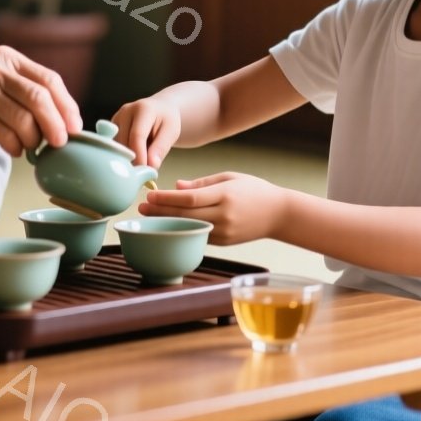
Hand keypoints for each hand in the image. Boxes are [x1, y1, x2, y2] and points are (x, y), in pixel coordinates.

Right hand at [0, 46, 81, 156]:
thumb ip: (25, 89)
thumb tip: (65, 118)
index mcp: (8, 58)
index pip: (50, 80)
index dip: (67, 106)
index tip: (75, 127)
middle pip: (40, 99)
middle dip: (56, 125)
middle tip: (61, 143)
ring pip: (24, 120)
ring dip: (33, 140)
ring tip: (30, 146)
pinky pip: (5, 135)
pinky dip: (15, 147)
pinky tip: (12, 148)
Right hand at [111, 96, 181, 166]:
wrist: (159, 109)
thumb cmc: (166, 120)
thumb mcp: (172, 132)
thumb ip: (161, 148)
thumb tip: (151, 166)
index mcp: (143, 109)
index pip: (137, 135)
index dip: (140, 155)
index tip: (145, 172)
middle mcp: (126, 111)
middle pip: (124, 142)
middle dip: (133, 160)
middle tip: (143, 173)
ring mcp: (116, 119)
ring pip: (116, 146)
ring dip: (126, 158)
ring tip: (141, 163)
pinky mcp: (111, 127)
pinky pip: (113, 146)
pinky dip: (122, 155)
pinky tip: (133, 157)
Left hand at [139, 172, 290, 244]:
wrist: (280, 214)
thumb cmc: (254, 190)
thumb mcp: (230, 178)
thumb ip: (202, 183)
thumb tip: (177, 186)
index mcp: (224, 195)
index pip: (190, 198)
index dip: (167, 199)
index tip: (150, 196)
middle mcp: (223, 215)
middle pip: (185, 215)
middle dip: (160, 213)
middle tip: (141, 209)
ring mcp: (224, 231)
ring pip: (189, 228)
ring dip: (167, 224)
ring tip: (149, 218)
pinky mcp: (224, 242)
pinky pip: (198, 236)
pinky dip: (182, 231)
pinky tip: (169, 226)